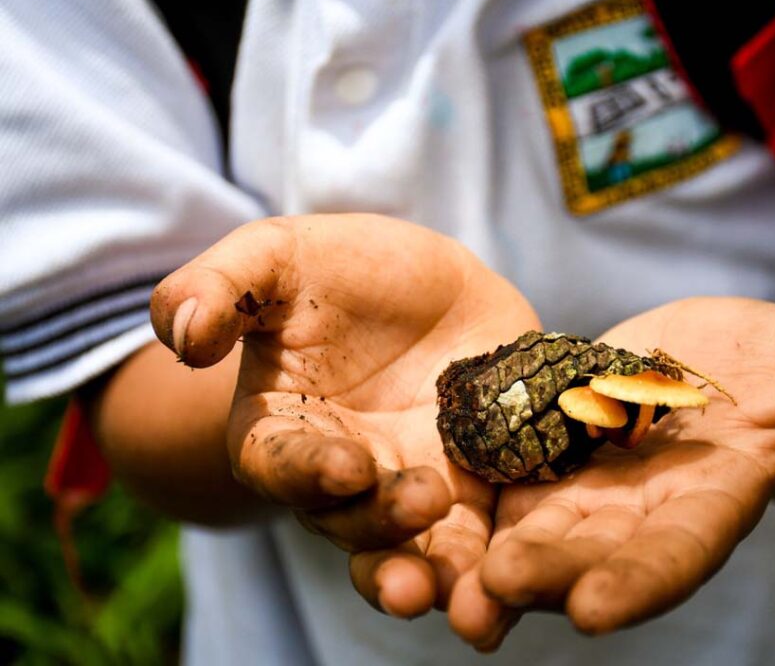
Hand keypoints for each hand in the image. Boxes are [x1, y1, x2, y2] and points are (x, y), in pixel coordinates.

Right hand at [150, 214, 539, 617]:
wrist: (431, 286)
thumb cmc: (337, 272)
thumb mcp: (276, 257)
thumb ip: (219, 287)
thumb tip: (181, 335)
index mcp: (281, 432)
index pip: (280, 465)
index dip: (307, 471)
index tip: (346, 464)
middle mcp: (345, 478)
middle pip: (353, 524)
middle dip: (383, 529)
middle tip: (422, 506)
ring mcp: (414, 489)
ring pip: (417, 552)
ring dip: (435, 575)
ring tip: (461, 594)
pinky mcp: (478, 490)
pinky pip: (486, 537)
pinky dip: (496, 564)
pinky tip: (516, 580)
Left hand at [449, 297, 774, 648]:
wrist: (710, 363)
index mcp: (702, 509)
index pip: (672, 556)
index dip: (638, 582)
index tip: (595, 609)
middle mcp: (627, 516)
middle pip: (580, 553)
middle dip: (537, 577)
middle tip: (488, 599)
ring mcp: (572, 488)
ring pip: (517, 528)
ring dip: (471, 559)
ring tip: (421, 583)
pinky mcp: (529, 451)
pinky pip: (484, 474)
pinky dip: (449, 495)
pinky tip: (399, 502)